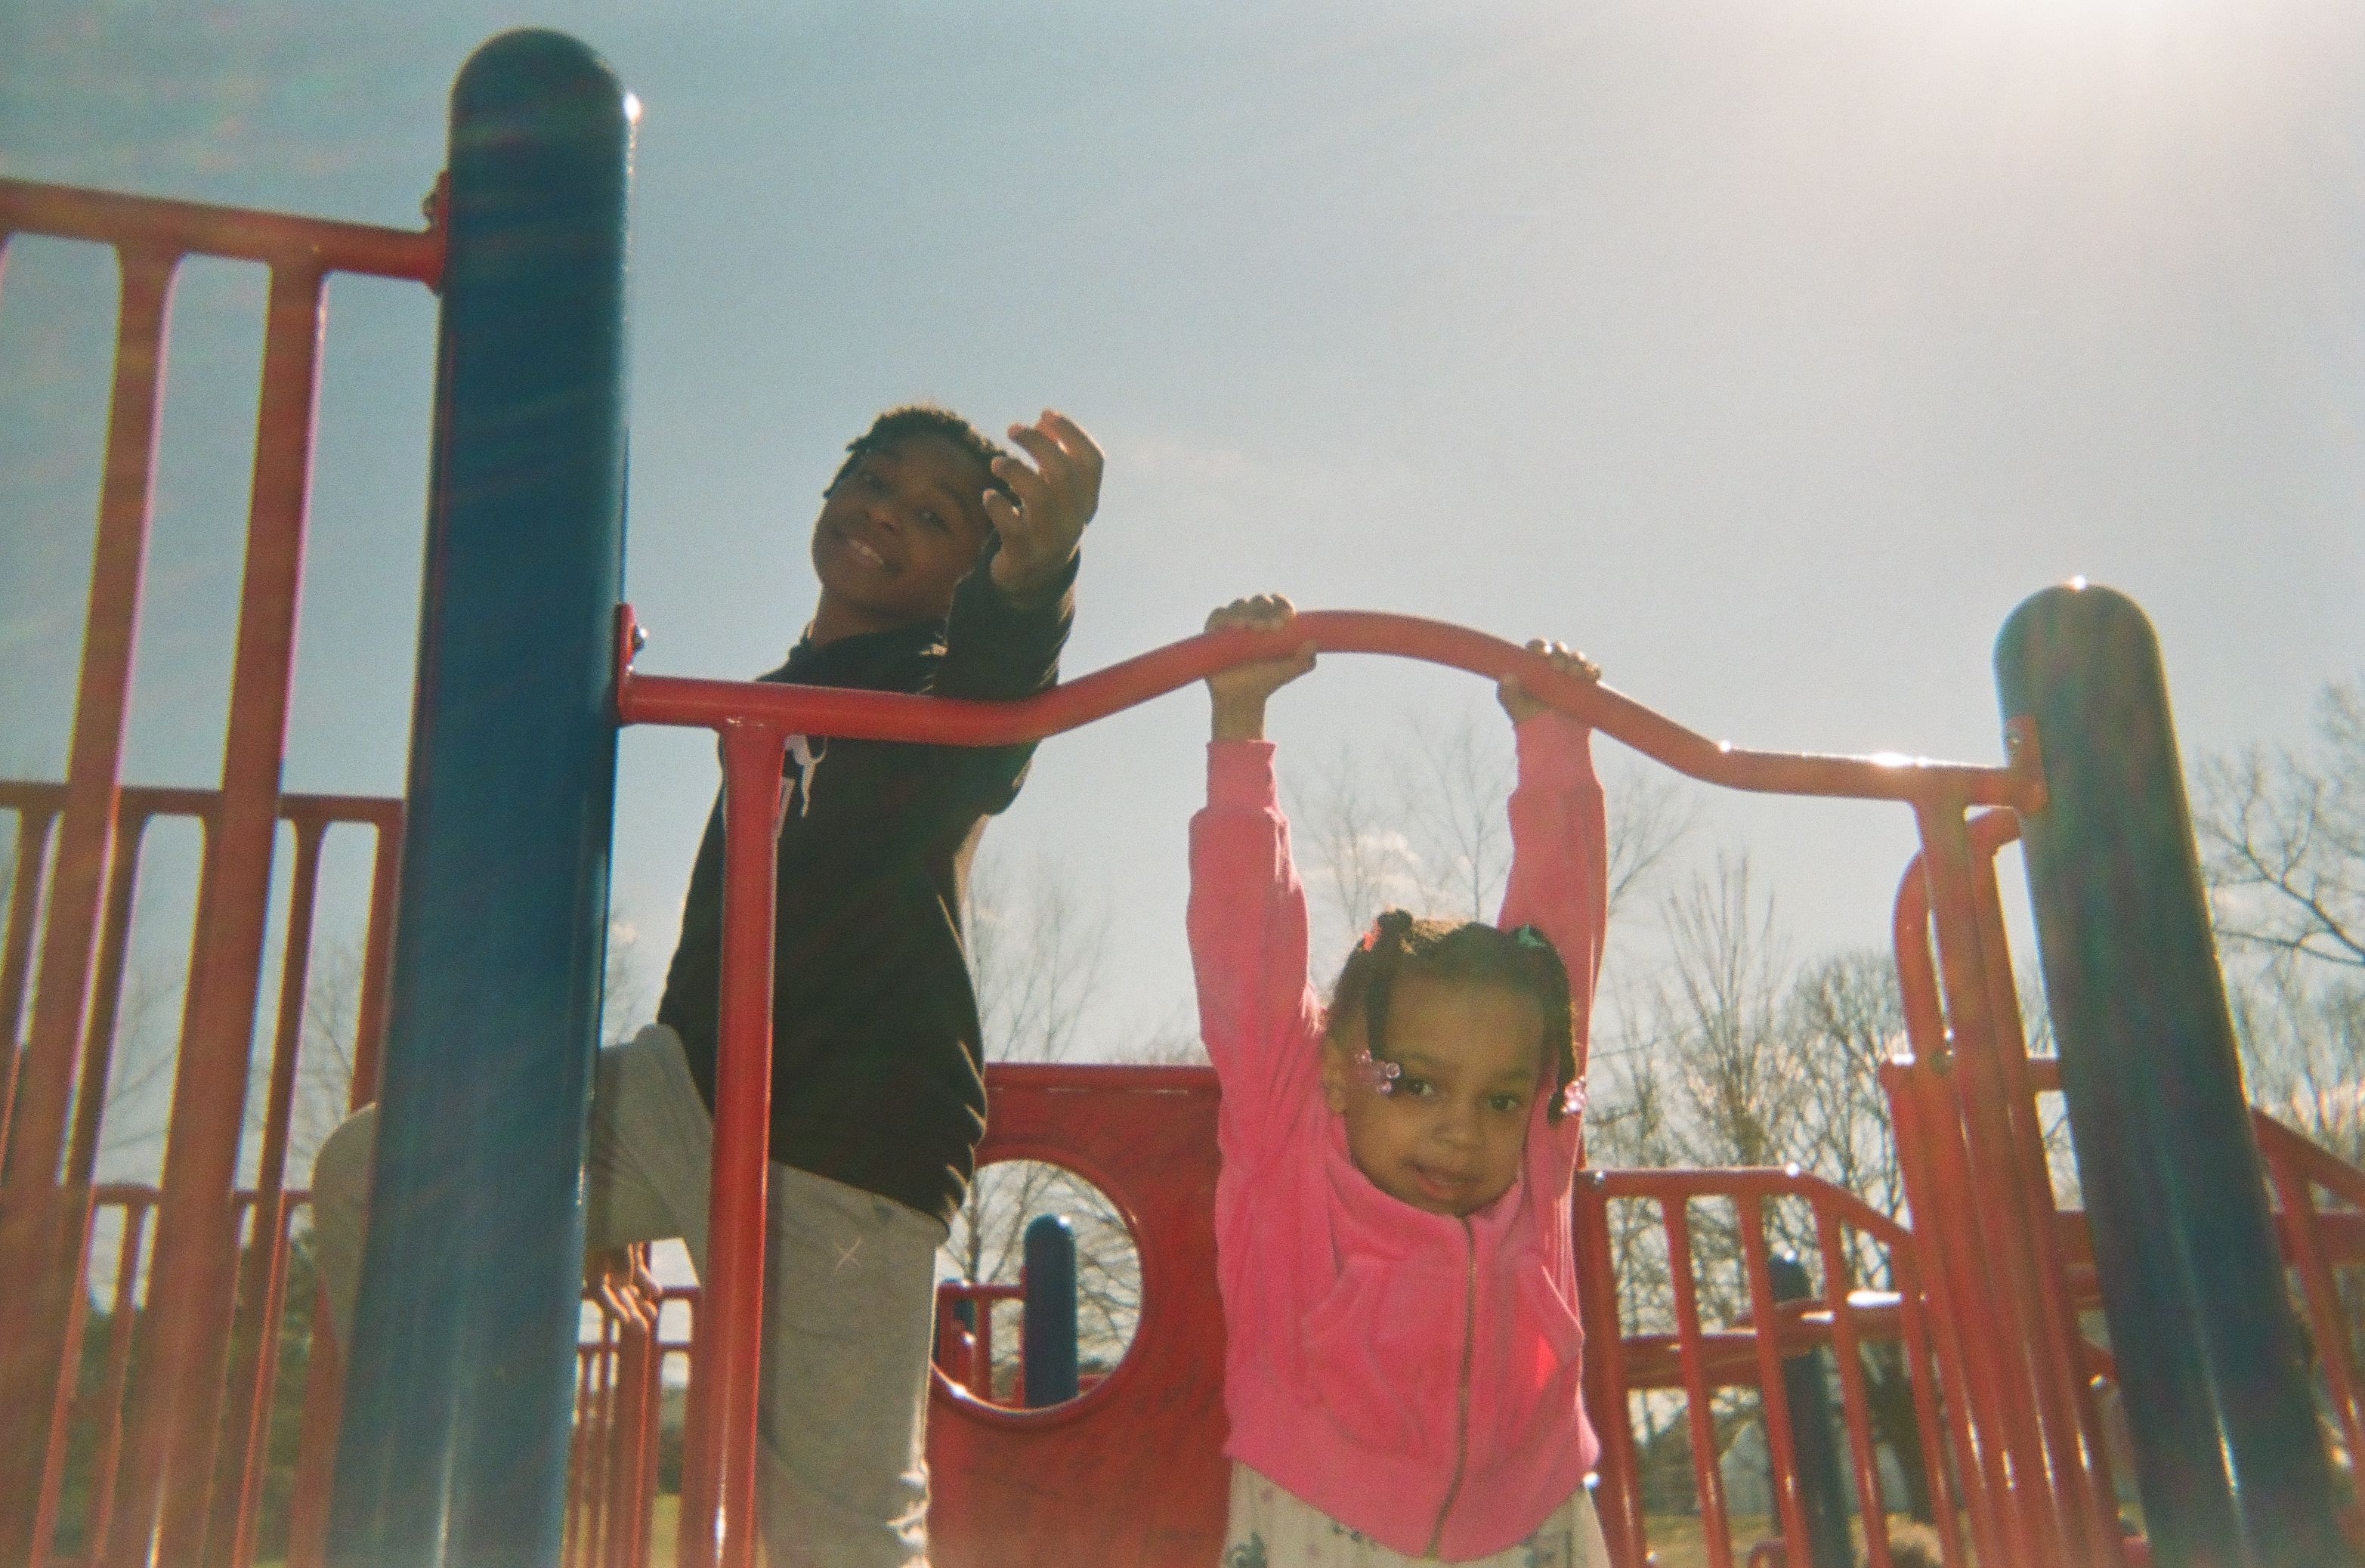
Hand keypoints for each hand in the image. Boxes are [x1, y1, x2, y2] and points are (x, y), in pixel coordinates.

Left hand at [987, 409, 1101, 603]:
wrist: (1034, 578)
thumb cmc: (1045, 521)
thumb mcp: (1058, 492)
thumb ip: (1055, 457)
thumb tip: (1043, 420)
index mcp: (1087, 501)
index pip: (1092, 461)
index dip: (1071, 433)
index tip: (1044, 413)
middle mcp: (1074, 520)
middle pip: (1062, 472)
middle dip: (1036, 443)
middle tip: (1012, 429)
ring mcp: (1050, 538)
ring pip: (1039, 497)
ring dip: (1015, 470)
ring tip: (996, 463)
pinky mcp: (1023, 553)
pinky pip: (1011, 525)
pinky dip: (997, 505)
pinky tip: (988, 496)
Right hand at [1205, 594, 1315, 741]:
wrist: (1241, 697)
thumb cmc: (1267, 680)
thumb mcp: (1289, 672)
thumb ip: (1304, 660)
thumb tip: (1313, 643)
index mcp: (1273, 621)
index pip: (1279, 603)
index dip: (1283, 606)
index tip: (1286, 619)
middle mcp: (1253, 618)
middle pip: (1260, 601)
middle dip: (1265, 610)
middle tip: (1268, 628)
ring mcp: (1233, 622)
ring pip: (1240, 604)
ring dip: (1247, 612)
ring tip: (1249, 628)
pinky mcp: (1214, 629)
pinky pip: (1219, 614)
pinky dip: (1226, 616)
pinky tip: (1234, 626)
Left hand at [1498, 639, 1600, 724]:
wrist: (1551, 738)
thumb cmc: (1528, 719)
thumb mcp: (1514, 707)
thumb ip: (1507, 693)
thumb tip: (1508, 677)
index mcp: (1535, 665)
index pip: (1537, 647)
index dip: (1540, 646)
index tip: (1542, 653)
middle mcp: (1553, 666)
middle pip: (1559, 649)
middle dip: (1560, 654)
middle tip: (1558, 667)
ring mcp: (1571, 674)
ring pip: (1577, 658)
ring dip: (1577, 660)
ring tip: (1574, 673)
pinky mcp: (1586, 684)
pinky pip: (1593, 671)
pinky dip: (1593, 671)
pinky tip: (1590, 677)